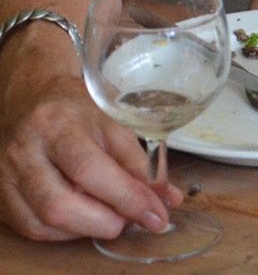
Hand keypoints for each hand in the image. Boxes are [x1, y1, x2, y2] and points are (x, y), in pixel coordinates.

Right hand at [0, 43, 175, 241]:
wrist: (30, 96)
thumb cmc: (77, 107)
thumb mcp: (114, 120)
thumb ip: (141, 160)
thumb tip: (168, 198)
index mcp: (57, 123)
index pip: (91, 169)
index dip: (126, 197)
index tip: (156, 214)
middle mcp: (25, 151)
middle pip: (60, 203)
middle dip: (104, 221)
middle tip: (133, 221)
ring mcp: (7, 174)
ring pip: (42, 221)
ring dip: (86, 229)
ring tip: (113, 219)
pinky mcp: (1, 193)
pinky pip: (30, 227)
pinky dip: (64, 233)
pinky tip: (86, 221)